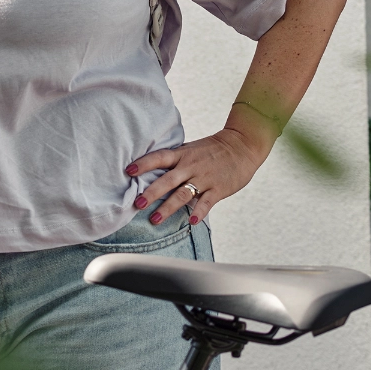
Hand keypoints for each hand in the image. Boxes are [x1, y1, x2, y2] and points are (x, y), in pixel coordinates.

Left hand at [127, 126, 269, 225]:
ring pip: (183, 194)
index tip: (128, 171)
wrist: (242, 146)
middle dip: (151, 192)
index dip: (144, 164)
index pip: (159, 157)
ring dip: (168, 207)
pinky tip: (191, 223)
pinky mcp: (218, 189)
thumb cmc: (212, 150)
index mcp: (182, 155)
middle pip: (167, 180)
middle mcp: (190, 166)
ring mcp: (204, 178)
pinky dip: (199, 213)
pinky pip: (206, 202)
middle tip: (137, 204)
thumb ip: (173, 160)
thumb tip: (150, 171)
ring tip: (154, 219)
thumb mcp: (190, 150)